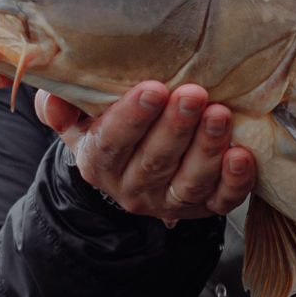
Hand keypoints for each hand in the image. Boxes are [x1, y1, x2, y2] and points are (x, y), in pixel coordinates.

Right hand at [39, 81, 255, 223]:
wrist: (134, 169)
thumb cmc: (110, 127)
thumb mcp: (78, 117)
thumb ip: (60, 105)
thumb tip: (53, 98)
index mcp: (99, 162)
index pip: (112, 143)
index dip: (132, 118)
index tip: (153, 89)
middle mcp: (133, 188)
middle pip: (155, 161)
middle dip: (176, 127)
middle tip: (194, 94)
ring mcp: (170, 200)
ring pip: (189, 181)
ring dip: (207, 149)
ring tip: (220, 116)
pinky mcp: (205, 207)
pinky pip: (221, 200)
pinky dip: (234, 180)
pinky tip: (242, 155)